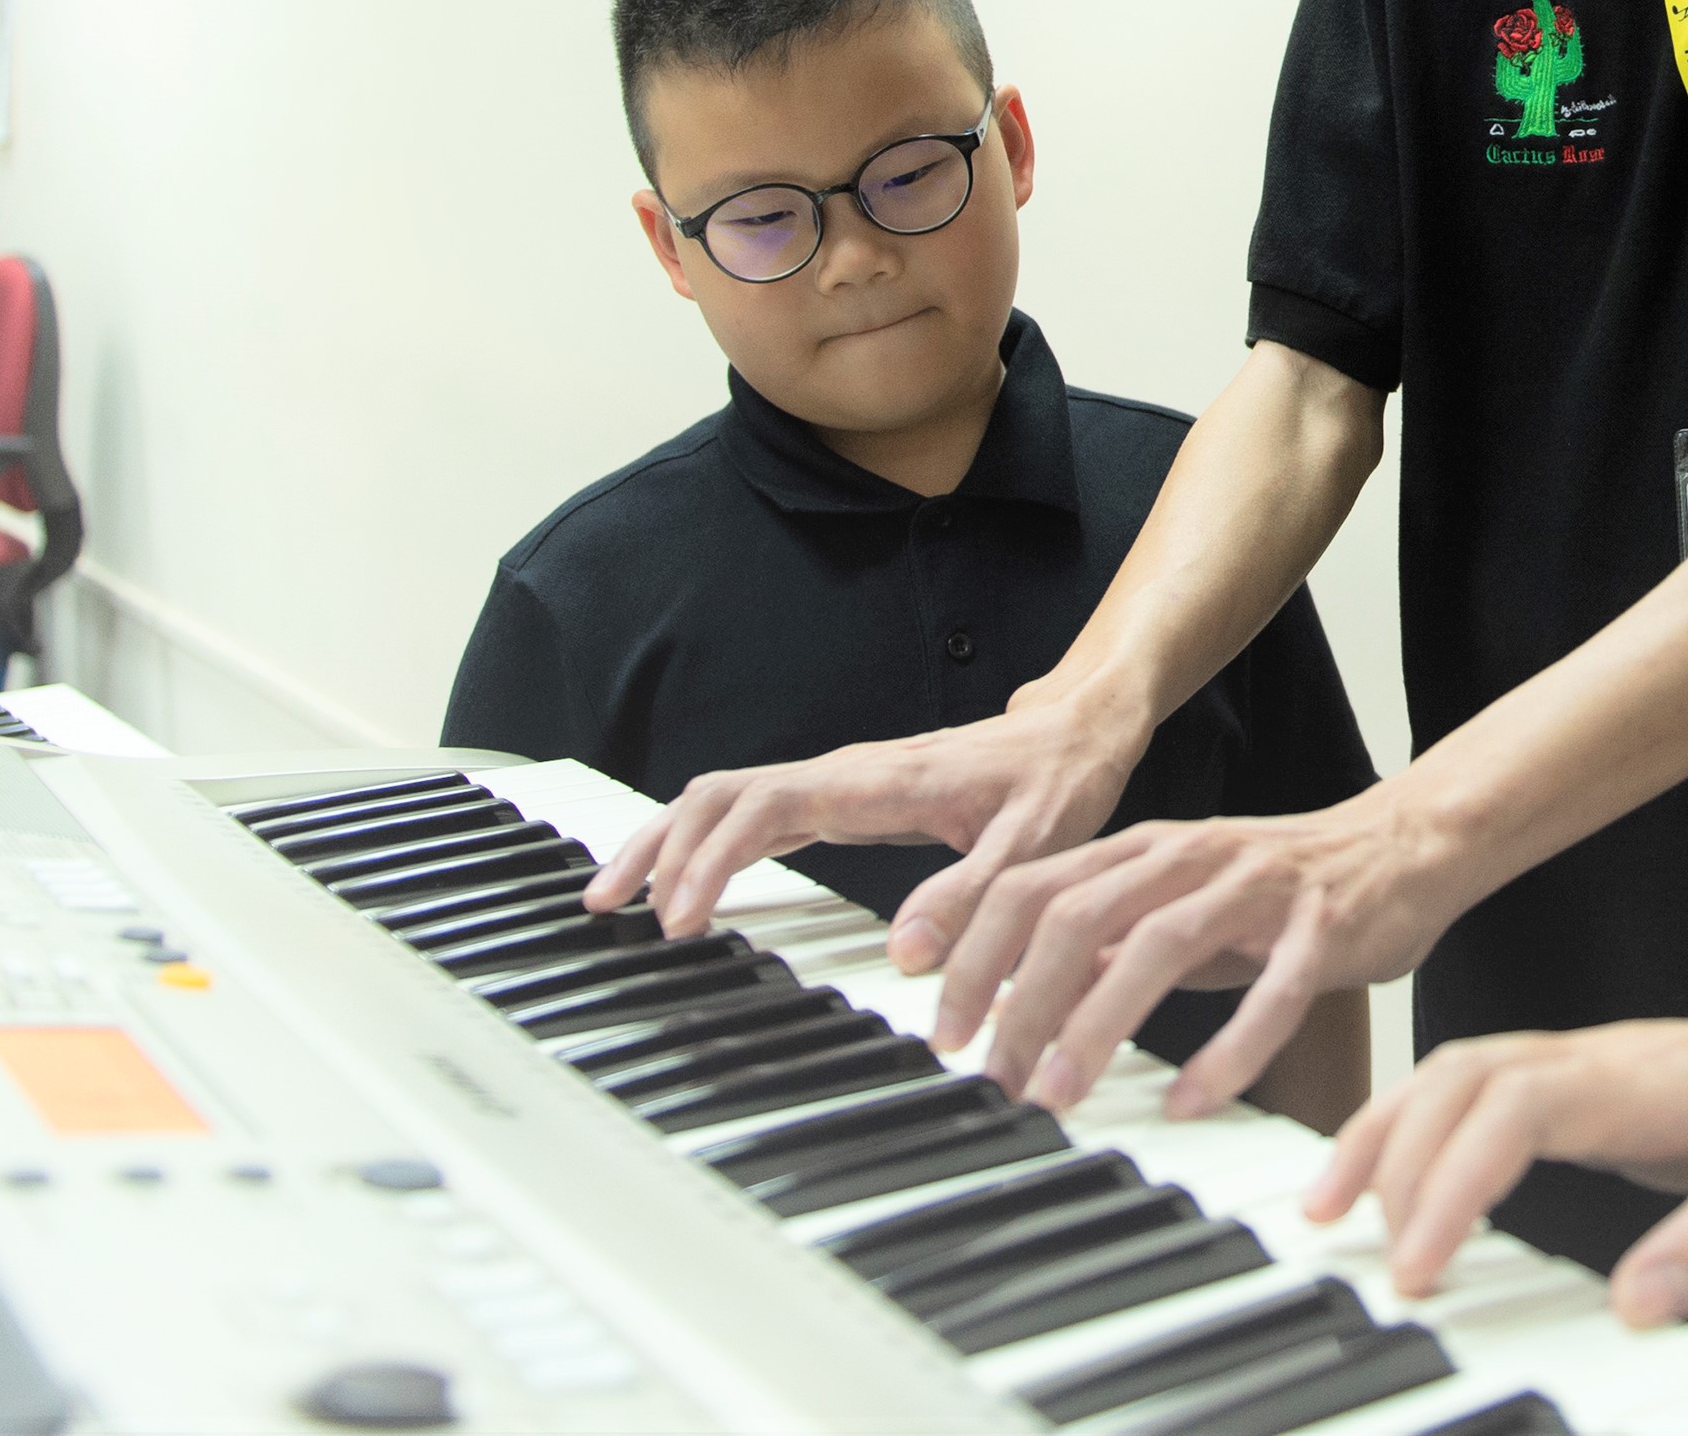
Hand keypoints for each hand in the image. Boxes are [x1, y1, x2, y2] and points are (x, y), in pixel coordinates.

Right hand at [582, 680, 1146, 938]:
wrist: (1079, 731)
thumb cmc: (1058, 782)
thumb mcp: (1033, 846)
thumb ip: (973, 896)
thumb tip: (904, 957)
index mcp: (878, 780)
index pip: (764, 808)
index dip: (710, 860)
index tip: (678, 918)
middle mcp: (846, 773)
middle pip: (720, 795)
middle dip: (658, 846)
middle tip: (608, 909)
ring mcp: (840, 783)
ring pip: (728, 798)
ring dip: (669, 840)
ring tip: (616, 897)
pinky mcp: (845, 798)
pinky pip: (756, 813)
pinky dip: (706, 842)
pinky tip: (686, 882)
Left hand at [923, 795, 1458, 1119]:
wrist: (1405, 846)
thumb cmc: (1283, 889)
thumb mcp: (1180, 906)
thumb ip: (1108, 941)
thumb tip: (1024, 995)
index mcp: (1146, 850)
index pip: (1033, 888)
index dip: (977, 955)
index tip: (944, 1030)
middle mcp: (1192, 857)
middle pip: (1078, 913)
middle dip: (1022, 1000)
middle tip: (996, 1077)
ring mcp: (1257, 888)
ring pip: (1160, 944)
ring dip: (1098, 1022)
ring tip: (1064, 1093)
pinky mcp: (1321, 927)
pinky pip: (1270, 991)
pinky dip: (1227, 1048)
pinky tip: (1195, 1099)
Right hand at [1302, 1001, 1687, 1316]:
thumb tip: (1634, 1303)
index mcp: (1651, 1078)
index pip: (1517, 1106)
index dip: (1454, 1180)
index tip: (1422, 1265)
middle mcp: (1600, 1055)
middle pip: (1460, 1078)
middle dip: (1395, 1162)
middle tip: (1370, 1262)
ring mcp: (1582, 1060)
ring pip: (1451, 1071)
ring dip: (1383, 1132)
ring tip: (1328, 1212)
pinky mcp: (1575, 1081)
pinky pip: (1469, 1087)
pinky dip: (1410, 1125)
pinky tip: (1384, 1180)